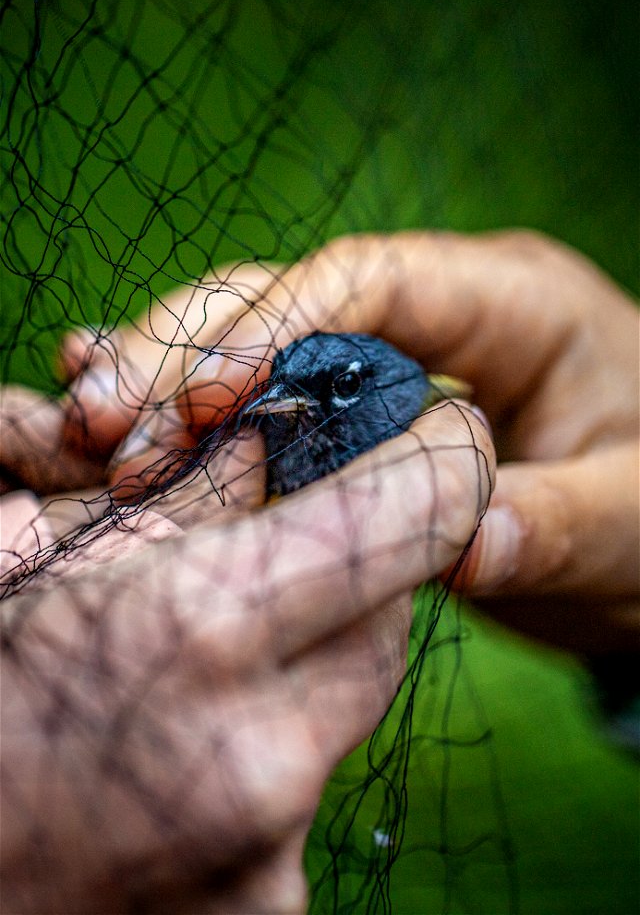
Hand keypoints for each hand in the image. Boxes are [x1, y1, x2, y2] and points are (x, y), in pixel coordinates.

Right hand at [1, 402, 492, 912]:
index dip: (443, 461)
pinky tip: (183, 750)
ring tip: (204, 663)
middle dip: (352, 576)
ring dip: (304, 664)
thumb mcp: (34, 560)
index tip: (447, 435)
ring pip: (349, 713)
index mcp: (196, 633)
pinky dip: (266, 751)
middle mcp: (258, 761)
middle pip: (388, 625)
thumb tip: (275, 446)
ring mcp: (264, 864)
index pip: (406, 518)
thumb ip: (182, 498)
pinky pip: (305, 798)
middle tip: (281, 556)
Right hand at [62, 232, 637, 654]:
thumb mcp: (634, 521)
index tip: (201, 398)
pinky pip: (268, 400)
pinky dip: (196, 417)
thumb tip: (465, 552)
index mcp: (510, 302)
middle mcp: (436, 312)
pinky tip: (123, 435)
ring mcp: (390, 358)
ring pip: (260, 339)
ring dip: (171, 380)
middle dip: (190, 350)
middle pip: (290, 297)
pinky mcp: (360, 411)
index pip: (376, 280)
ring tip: (86, 426)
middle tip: (99, 417)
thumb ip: (556, 527)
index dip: (279, 322)